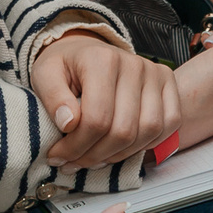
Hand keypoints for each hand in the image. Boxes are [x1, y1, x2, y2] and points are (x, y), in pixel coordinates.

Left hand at [32, 30, 182, 171]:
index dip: (77, 146)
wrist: (85, 50)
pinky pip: (169, 125)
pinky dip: (148, 143)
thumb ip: (52, 97)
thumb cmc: (66, 66)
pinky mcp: (168, 84)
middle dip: (95, 155)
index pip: (96, 118)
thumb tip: (68, 123)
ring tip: (95, 157)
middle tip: (74, 161)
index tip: (58, 155)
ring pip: (148, 131)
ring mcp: (154, 74)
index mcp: (101, 60)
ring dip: (120, 154)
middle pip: (123, 130)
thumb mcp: (44, 75)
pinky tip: (122, 147)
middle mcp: (133, 65)